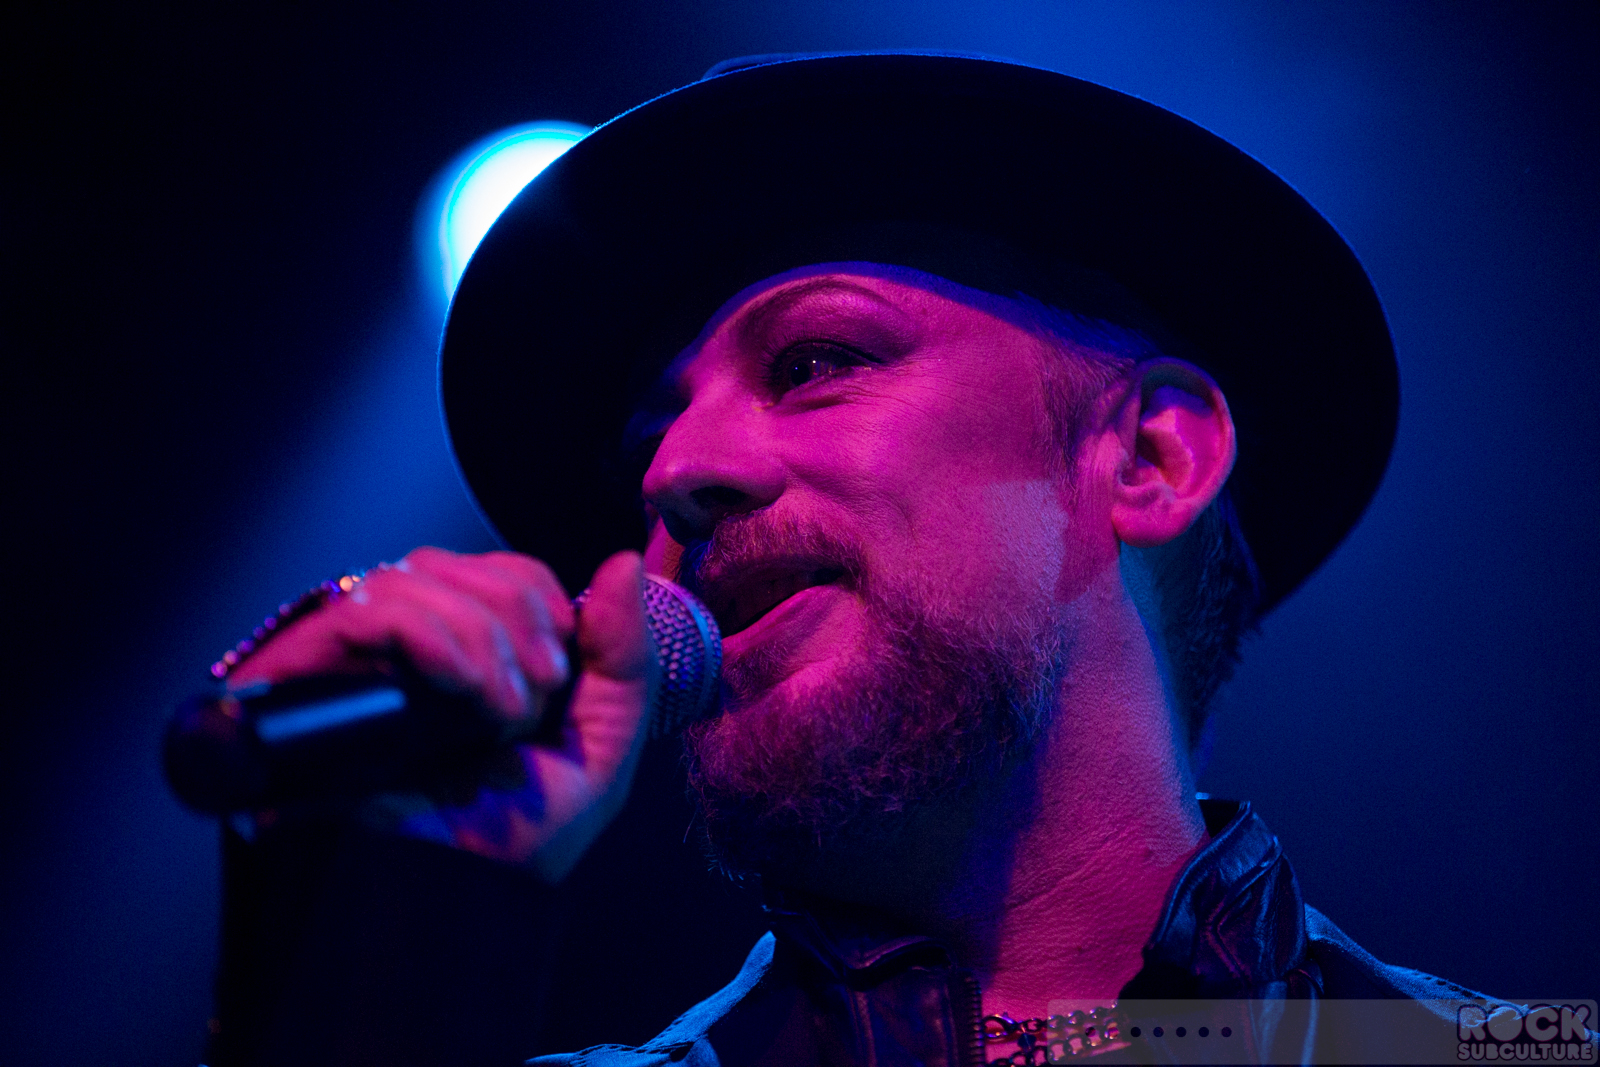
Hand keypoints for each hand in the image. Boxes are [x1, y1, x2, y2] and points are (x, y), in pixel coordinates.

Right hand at [228, 547, 655, 881]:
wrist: (452, 898)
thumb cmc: (518, 836)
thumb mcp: (602, 745)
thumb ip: (626, 655)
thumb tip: (626, 562)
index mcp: (475, 651)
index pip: (503, 571)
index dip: (539, 602)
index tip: (558, 676)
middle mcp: (410, 644)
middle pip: (458, 564)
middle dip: (514, 621)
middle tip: (529, 703)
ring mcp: (358, 657)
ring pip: (412, 577)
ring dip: (477, 636)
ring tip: (495, 713)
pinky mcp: (310, 673)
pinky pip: (366, 609)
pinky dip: (426, 633)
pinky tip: (458, 685)